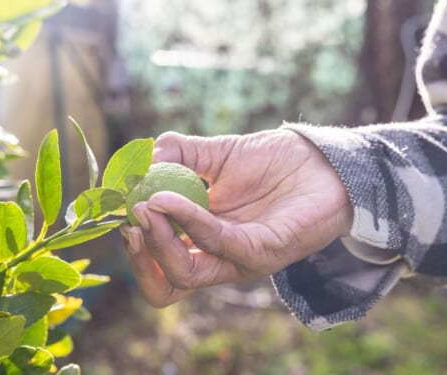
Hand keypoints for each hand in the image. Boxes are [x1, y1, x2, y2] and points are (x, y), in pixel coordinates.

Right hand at [120, 129, 352, 306]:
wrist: (323, 159)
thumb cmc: (273, 161)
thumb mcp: (215, 153)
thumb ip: (177, 155)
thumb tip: (139, 163)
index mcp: (203, 242)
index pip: (160, 269)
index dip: (136, 252)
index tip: (122, 214)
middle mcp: (219, 259)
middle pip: (166, 284)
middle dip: (141, 256)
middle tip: (130, 218)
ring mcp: (240, 259)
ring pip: (186, 274)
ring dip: (159, 240)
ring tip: (146, 205)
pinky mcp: (264, 251)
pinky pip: (218, 243)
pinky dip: (187, 221)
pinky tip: (169, 199)